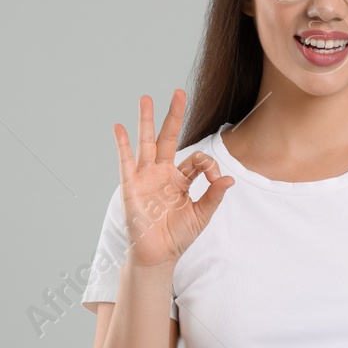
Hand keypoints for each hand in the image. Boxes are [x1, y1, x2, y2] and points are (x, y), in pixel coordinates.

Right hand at [111, 89, 232, 267]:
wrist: (158, 255)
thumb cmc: (178, 236)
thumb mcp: (201, 214)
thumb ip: (213, 196)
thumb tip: (229, 179)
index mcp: (181, 179)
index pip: (196, 159)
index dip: (209, 165)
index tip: (215, 179)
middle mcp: (162, 173)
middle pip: (168, 137)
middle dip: (174, 115)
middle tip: (178, 92)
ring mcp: (145, 177)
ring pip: (147, 143)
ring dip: (146, 120)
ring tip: (146, 98)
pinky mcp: (131, 186)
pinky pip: (126, 161)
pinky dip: (122, 144)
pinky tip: (119, 127)